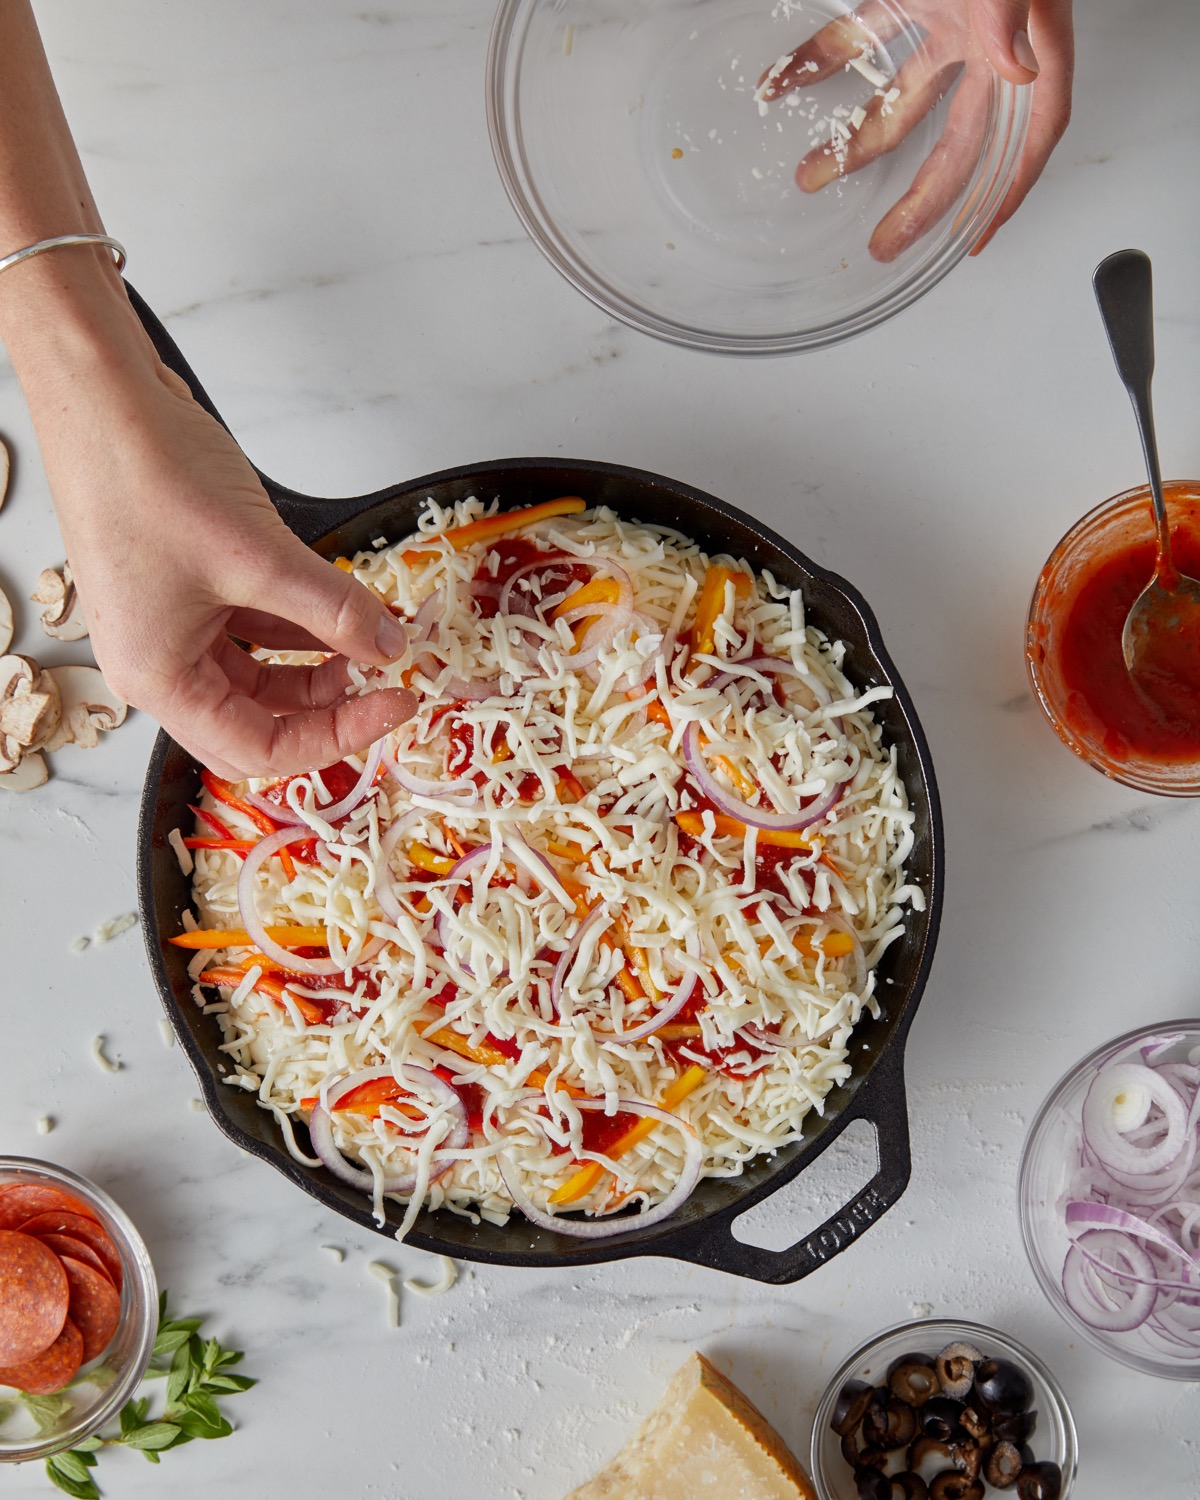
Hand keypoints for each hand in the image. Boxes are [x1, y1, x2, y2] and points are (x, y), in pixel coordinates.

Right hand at [29, 321, 416, 780]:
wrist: (103, 396)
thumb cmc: (146, 474)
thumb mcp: (260, 556)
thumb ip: (333, 611)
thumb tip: (387, 647)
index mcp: (160, 678)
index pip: (260, 749)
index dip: (337, 735)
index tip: (394, 701)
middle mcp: (161, 662)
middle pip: (259, 721)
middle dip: (326, 706)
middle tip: (385, 679)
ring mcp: (173, 625)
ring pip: (261, 674)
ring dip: (318, 661)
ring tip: (373, 634)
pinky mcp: (189, 588)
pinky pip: (254, 628)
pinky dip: (300, 624)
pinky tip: (343, 607)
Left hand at [757, 0, 1072, 261]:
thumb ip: (1012, 15)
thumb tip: (1017, 72)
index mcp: (1033, 43)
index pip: (1028, 140)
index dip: (1005, 193)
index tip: (974, 240)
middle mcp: (991, 41)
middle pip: (959, 139)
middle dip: (922, 196)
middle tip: (885, 242)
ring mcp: (949, 17)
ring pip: (901, 96)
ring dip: (854, 138)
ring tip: (810, 175)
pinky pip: (860, 34)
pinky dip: (818, 59)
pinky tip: (782, 82)